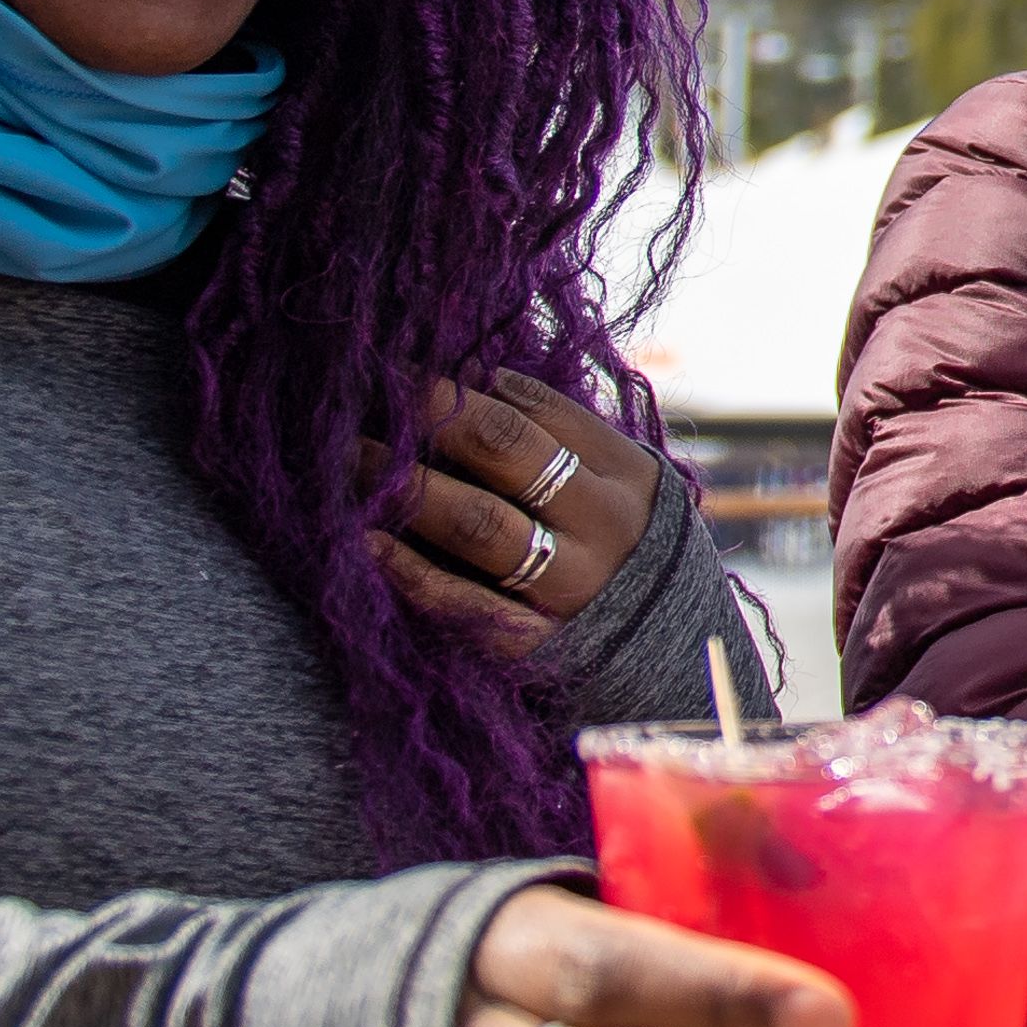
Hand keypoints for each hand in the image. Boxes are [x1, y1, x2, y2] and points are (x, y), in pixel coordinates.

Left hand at [378, 371, 658, 651]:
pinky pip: (466, 606)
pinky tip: (366, 542)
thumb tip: (473, 376)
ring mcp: (572, 587)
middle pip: (505, 452)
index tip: (404, 367)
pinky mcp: (540, 646)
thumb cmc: (624, 551)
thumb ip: (562, 433)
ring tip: (351, 458)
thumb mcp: (621, 483)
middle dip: (431, 414)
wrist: (675, 659)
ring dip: (406, 484)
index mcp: (625, 473)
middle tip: (371, 393)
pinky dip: (411, 574)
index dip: (462, 383)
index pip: (534, 410)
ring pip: (478, 524)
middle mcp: (602, 525)